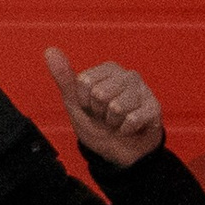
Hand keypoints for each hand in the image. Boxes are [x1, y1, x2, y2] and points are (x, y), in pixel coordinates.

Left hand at [47, 49, 163, 168]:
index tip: (92, 108)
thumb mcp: (76, 104)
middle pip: (100, 93)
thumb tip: (50, 51)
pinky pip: (132, 119)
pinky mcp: (154, 107)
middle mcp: (127, 75)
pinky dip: (126, 130)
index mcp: (107, 70)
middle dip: (99, 112)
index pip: (84, 81)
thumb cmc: (98, 125)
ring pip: (116, 107)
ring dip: (113, 122)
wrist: (119, 153)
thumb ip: (64, 78)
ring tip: (118, 122)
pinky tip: (130, 128)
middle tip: (106, 116)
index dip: (84, 101)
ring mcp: (143, 90)